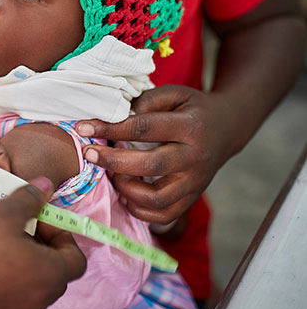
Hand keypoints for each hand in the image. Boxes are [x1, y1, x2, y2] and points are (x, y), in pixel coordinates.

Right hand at [0, 177, 85, 308]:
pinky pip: (6, 294)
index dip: (60, 233)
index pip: (75, 258)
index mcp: (48, 276)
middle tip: (13, 224)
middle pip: (51, 270)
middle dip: (36, 244)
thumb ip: (28, 199)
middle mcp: (38, 302)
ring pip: (26, 282)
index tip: (38, 218)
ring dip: (16, 259)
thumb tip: (45, 186)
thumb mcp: (0, 214)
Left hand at [75, 85, 232, 224]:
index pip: (144, 128)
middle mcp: (195, 157)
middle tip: (89, 153)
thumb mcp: (175, 93)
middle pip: (150, 166)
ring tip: (111, 174)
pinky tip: (125, 193)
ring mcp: (195, 182)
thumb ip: (147, 101)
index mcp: (190, 126)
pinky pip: (164, 215)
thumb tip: (117, 115)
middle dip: (112, 161)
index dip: (110, 129)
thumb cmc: (191, 109)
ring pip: (157, 198)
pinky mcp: (192, 198)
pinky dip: (139, 210)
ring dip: (126, 189)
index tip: (83, 127)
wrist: (226, 128)